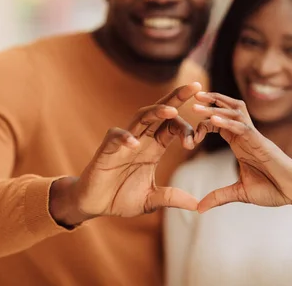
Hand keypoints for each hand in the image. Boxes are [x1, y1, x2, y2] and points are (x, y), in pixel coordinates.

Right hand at [49, 83, 201, 226]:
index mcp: (154, 147)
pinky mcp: (106, 149)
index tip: (194, 142)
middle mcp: (141, 139)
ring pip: (141, 117)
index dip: (187, 129)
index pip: (174, 126)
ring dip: (156, 112)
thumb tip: (197, 205)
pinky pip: (116, 136)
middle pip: (161, 111)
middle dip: (177, 97)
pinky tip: (135, 143)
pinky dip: (125, 138)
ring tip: (172, 110)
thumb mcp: (152, 199)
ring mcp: (124, 141)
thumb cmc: (121, 197)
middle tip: (195, 86)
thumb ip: (172, 197)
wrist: (94, 205)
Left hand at [192, 92, 291, 212]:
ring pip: (234, 113)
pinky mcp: (262, 143)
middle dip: (210, 101)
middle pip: (228, 109)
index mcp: (240, 143)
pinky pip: (244, 127)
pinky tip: (213, 119)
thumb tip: (198, 209)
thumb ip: (220, 197)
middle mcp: (246, 136)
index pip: (219, 124)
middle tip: (191, 95)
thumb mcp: (240, 193)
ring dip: (216, 107)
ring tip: (197, 102)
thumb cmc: (273, 190)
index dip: (203, 123)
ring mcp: (254, 137)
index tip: (189, 133)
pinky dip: (228, 122)